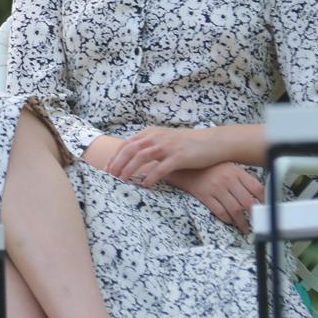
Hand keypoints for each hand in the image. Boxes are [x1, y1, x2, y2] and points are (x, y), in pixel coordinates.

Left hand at [106, 127, 221, 187]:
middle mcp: (157, 137)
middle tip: (110, 176)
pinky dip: (151, 176)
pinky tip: (145, 184)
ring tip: (123, 180)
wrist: (212, 142)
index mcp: (151, 132)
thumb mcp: (164, 140)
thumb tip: (130, 158)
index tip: (106, 168)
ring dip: (130, 169)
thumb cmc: (186, 144)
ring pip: (142, 157)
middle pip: (131, 150)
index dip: (115, 156)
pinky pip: (161, 167)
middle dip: (118, 163)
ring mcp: (168, 146)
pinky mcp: (179, 157)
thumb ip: (148, 145)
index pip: (127, 144)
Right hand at [165, 163, 263, 234]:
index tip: (264, 207)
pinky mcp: (205, 195)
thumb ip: (242, 178)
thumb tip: (257, 194)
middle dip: (254, 215)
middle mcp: (227, 179)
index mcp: (236, 171)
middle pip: (247, 202)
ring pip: (235, 209)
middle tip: (256, 222)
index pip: (256, 188)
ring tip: (244, 227)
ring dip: (241, 222)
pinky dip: (227, 219)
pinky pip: (220, 211)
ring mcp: (216, 188)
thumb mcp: (228, 167)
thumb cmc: (208, 167)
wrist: (185, 165)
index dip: (263, 200)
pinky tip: (230, 221)